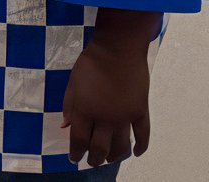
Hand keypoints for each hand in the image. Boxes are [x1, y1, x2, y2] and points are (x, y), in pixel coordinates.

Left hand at [60, 30, 151, 168]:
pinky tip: (136, 153)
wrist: (119, 47)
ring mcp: (124, 116)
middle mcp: (104, 118)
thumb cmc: (91, 61)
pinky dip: (141, 147)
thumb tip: (65, 126)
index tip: (74, 158)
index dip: (75, 153)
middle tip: (92, 161)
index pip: (79, 140)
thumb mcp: (73, 81)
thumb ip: (69, 104)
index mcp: (85, 110)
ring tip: (109, 157)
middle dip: (94, 159)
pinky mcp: (140, 111)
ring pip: (121, 146)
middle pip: (99, 148)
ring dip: (114, 156)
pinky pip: (143, 135)